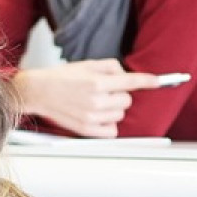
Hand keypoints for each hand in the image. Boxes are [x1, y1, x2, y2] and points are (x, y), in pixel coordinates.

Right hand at [12, 59, 161, 137]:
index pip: (131, 82)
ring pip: (120, 115)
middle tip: (104, 91)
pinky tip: (98, 115)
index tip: (158, 81)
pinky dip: (109, 124)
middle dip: (120, 94)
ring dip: (114, 109)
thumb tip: (127, 76)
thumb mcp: (87, 64)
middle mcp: (95, 101)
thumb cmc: (62, 77)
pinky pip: (112, 131)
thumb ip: (111, 67)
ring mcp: (91, 117)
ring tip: (97, 102)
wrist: (39, 91)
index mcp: (96, 82)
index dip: (148, 81)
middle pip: (127, 100)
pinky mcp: (86, 130)